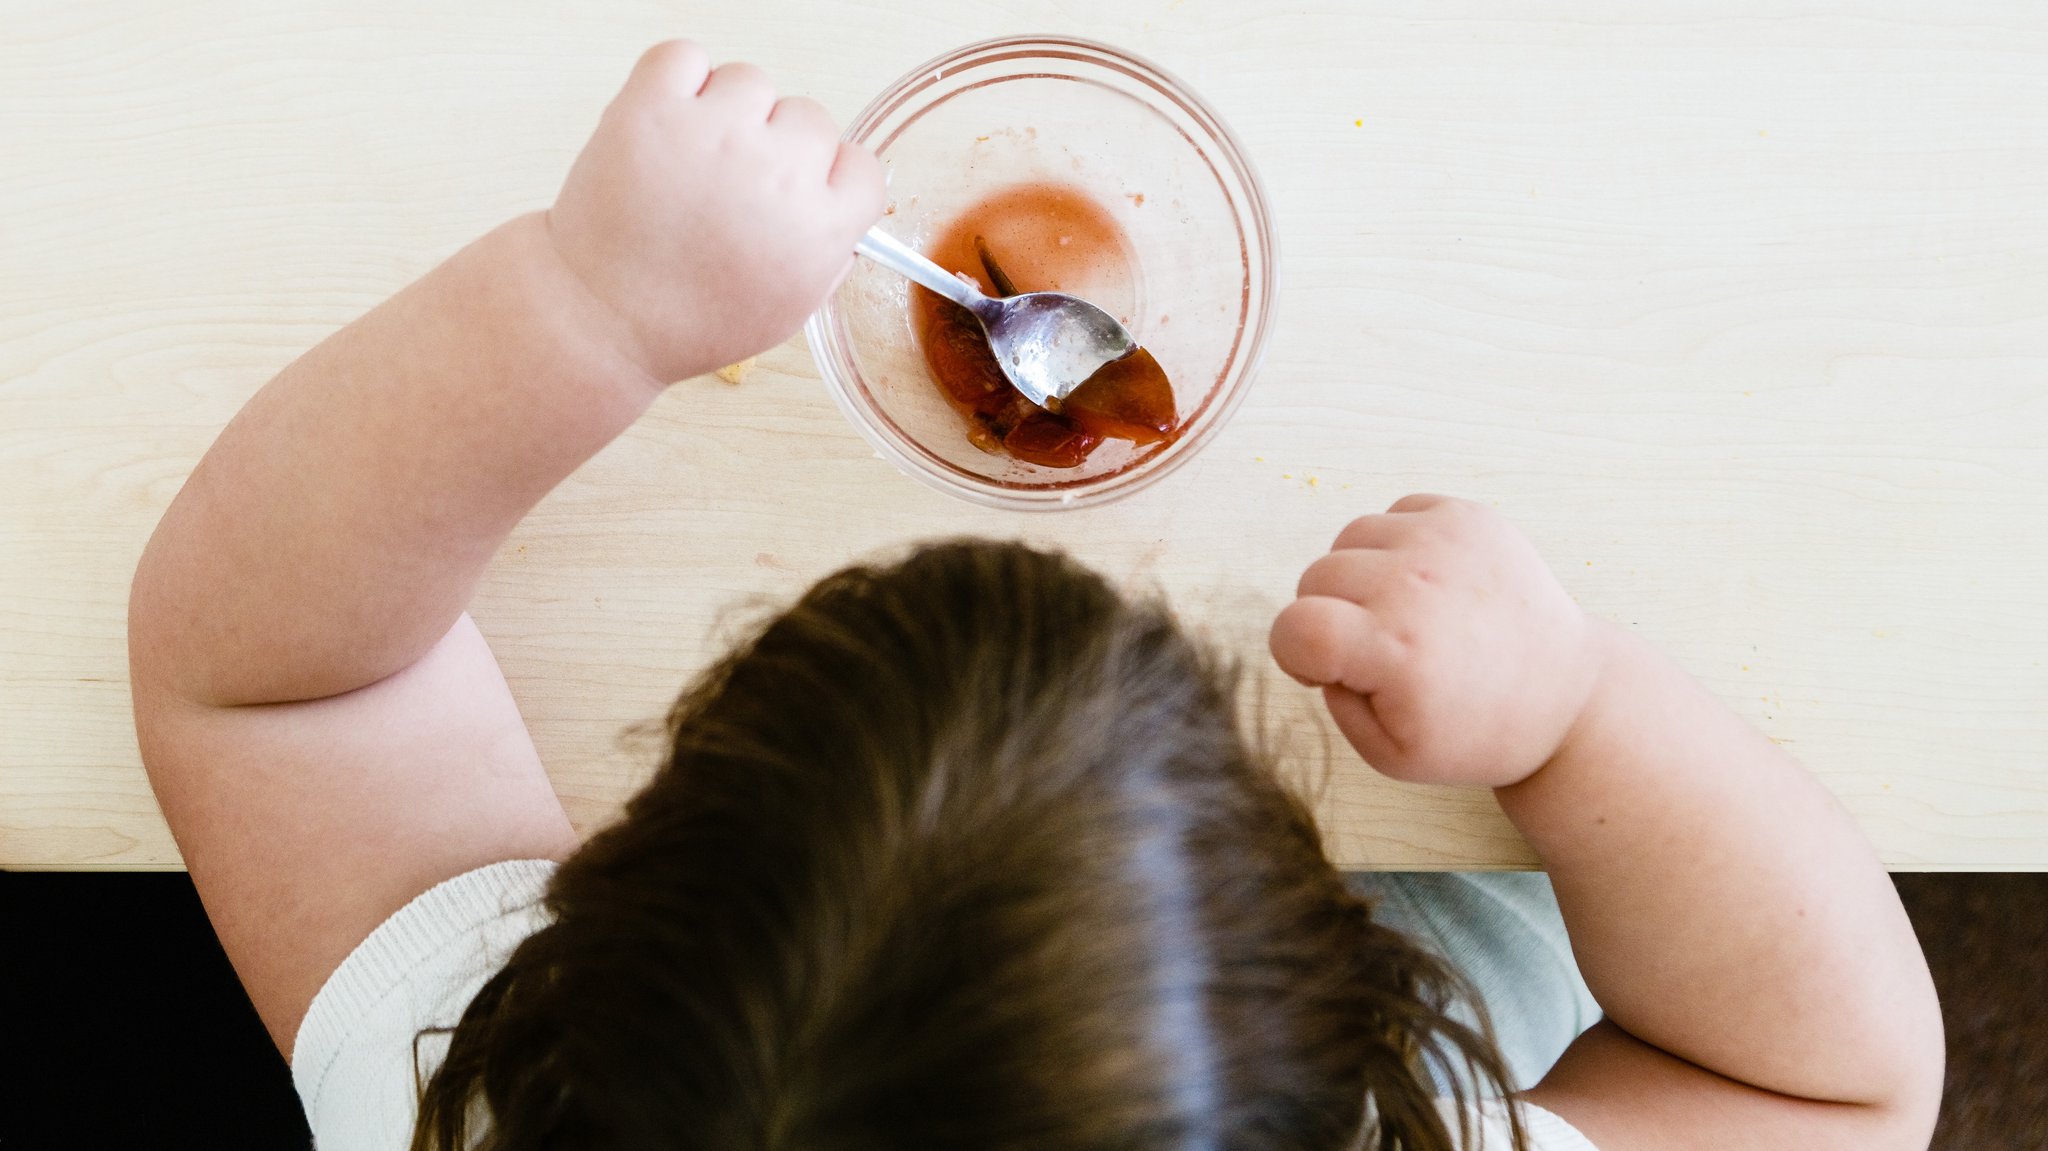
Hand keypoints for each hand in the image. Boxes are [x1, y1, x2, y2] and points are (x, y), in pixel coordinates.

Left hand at [545, 41, 885, 382]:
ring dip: (728, 110)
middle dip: (777, 146)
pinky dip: (679, 81)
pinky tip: (669, 126)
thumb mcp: (789, 311)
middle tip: (734, 184)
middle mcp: (776, 174)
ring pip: (751, 82)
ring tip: (693, 159)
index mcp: (819, 229)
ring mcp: (714, 134)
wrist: (602, 319)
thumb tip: (843, 206)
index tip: (802, 191)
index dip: (830, 179)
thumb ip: (829, 254)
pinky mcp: (653, 107)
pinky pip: (687, 56)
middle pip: (810, 118)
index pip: (862, 167)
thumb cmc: (690, 321)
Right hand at [1269, 495, 1607, 787]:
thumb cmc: (1475, 732)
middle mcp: (1417, 585)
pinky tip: (1428, 585)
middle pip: (1314, 578)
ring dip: (1359, 576)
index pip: (1293, 627)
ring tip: (1402, 613)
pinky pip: (1392, 515)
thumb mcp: (1390, 755)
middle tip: (1374, 649)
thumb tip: (1316, 645)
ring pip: (1348, 539)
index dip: (1292, 653)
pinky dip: (1396, 547)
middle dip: (1327, 616)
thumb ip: (1333, 700)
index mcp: (1396, 652)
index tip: (1322, 669)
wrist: (1564, 695)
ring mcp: (1444, 541)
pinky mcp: (1467, 517)